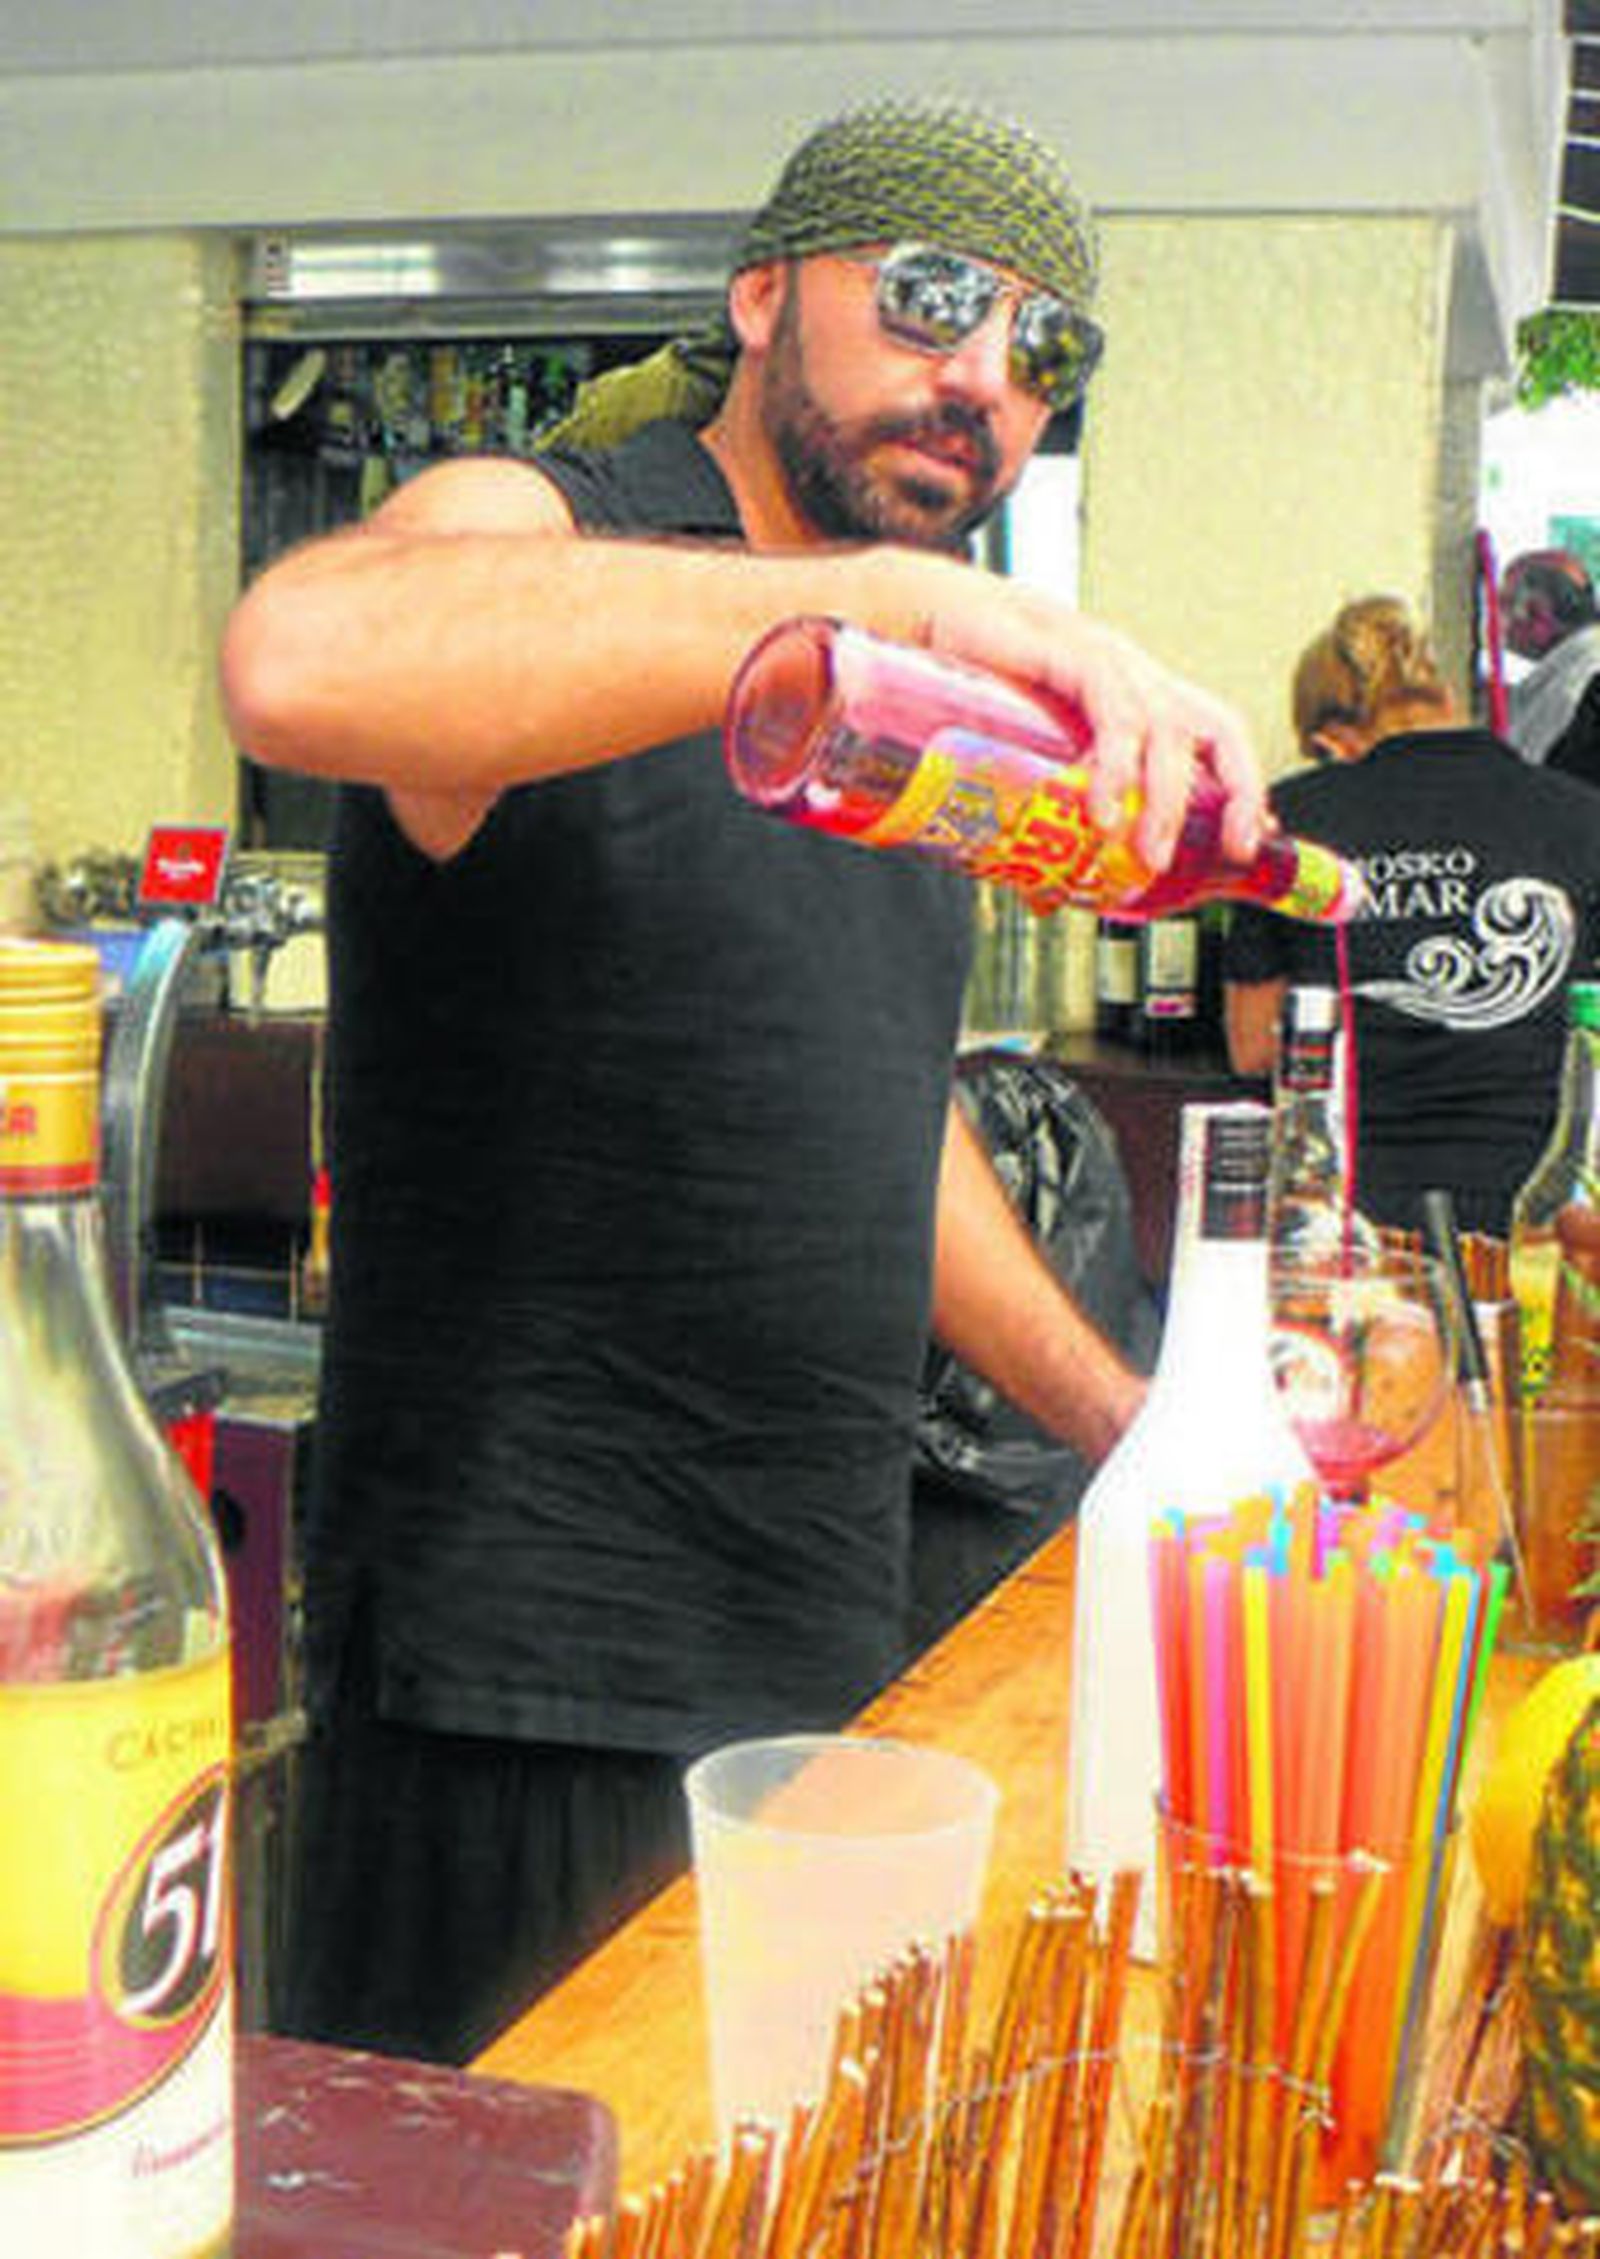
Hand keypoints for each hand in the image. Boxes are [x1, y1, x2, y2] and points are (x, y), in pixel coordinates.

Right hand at [883, 555, 1267, 871]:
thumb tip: (1044, 896)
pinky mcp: (1068, 653)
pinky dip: (1116, 766)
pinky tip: (1100, 812)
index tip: (1246, 841)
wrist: (914, 617)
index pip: (1212, 734)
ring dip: (1165, 800)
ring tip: (1146, 855)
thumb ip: (1039, 827)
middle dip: (1239, 791)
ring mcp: (1104, 659)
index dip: (1242, 786)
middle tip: (1230, 850)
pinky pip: (1113, 711)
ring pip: (1166, 729)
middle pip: (1214, 728)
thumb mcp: (1018, 762)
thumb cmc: (967, 685)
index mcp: (1132, 694)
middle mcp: (1131, 674)